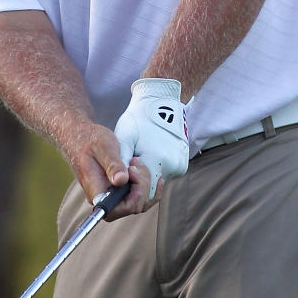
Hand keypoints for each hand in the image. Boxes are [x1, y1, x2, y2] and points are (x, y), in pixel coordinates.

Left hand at [114, 79, 189, 198]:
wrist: (160, 103)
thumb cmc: (139, 119)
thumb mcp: (125, 138)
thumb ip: (120, 163)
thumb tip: (115, 184)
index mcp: (157, 161)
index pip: (142, 194)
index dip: (129, 191)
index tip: (124, 174)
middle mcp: (172, 167)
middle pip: (150, 192)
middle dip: (137, 185)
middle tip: (129, 165)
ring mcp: (179, 166)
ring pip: (156, 185)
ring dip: (145, 178)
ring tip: (138, 157)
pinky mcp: (181, 164)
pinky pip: (164, 175)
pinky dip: (154, 171)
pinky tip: (147, 156)